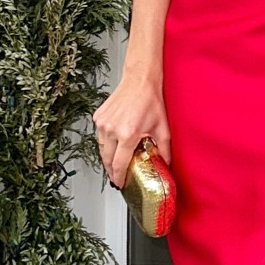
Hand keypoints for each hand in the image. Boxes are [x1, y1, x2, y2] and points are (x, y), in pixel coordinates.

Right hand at [93, 71, 170, 189]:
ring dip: (107, 158)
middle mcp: (112, 129)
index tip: (120, 184)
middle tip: (117, 177)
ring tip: (114, 163)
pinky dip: (105, 143)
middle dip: (111, 171)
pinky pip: (99, 136)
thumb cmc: (150, 101)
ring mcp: (103, 123)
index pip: (119, 164)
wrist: (139, 80)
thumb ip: (164, 150)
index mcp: (128, 134)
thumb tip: (166, 164)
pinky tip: (113, 145)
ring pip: (101, 149)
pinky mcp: (98, 117)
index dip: (119, 177)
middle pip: (106, 160)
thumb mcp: (162, 128)